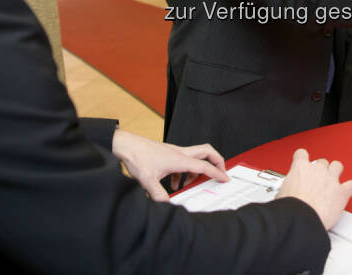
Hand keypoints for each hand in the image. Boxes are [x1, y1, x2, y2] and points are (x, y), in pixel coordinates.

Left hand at [111, 128, 228, 200]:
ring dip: (197, 171)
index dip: (217, 173)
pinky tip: (172, 184)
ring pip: (195, 157)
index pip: (205, 166)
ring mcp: (174, 152)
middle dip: (217, 161)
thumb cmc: (137, 156)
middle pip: (207, 152)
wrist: (126, 145)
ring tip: (191, 184)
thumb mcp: (148, 181)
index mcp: (180, 159)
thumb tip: (167, 206)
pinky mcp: (168, 154)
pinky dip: (183, 173)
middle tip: (220, 172)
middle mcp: (180, 153)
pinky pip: (182, 162)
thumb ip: (159, 195)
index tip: (225, 179)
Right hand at [277, 148, 351, 229]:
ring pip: (338, 166)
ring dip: (336, 172)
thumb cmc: (291, 208)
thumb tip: (284, 194)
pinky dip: (349, 187)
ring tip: (332, 181)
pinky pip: (351, 185)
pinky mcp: (342, 192)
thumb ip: (288, 187)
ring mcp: (331, 179)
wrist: (302, 219)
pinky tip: (346, 191)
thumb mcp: (281, 193)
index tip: (302, 163)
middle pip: (322, 161)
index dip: (302, 158)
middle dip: (320, 169)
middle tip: (317, 179)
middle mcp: (318, 170)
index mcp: (300, 167)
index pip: (301, 154)